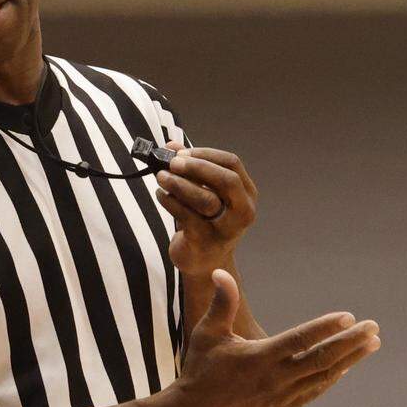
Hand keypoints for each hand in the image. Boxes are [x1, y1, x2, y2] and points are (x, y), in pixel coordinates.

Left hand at [155, 143, 256, 275]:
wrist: (203, 261)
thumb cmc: (203, 219)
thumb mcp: (202, 191)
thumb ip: (189, 168)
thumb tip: (170, 146)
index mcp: (246, 194)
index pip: (232, 164)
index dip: (206, 154)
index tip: (182, 153)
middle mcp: (243, 211)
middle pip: (227, 180)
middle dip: (198, 167)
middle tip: (172, 162)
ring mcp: (227, 229)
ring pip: (206, 200)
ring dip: (179, 184)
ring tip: (160, 177)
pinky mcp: (205, 242)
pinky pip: (186, 217)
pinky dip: (170, 202)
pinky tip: (160, 195)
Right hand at [177, 270, 379, 406]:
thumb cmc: (200, 367)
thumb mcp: (207, 333)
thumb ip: (222, 303)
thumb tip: (220, 272)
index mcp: (259, 358)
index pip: (300, 339)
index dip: (325, 328)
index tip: (349, 317)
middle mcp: (275, 379)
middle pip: (322, 359)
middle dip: (351, 343)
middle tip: (374, 328)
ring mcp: (282, 397)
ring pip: (325, 376)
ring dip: (351, 359)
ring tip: (372, 344)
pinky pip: (315, 391)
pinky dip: (332, 377)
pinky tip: (346, 366)